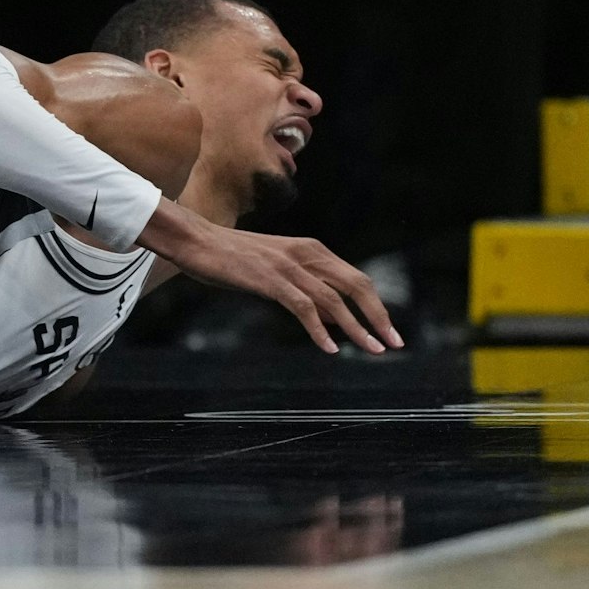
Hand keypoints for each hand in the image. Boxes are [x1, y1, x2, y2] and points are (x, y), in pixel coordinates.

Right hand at [137, 201, 403, 354]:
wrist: (194, 239)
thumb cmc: (228, 254)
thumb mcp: (274, 264)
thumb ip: (303, 282)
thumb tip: (330, 315)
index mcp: (310, 248)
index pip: (356, 278)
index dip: (376, 305)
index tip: (388, 329)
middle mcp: (305, 253)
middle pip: (356, 286)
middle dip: (378, 317)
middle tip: (394, 344)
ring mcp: (288, 266)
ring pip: (334, 300)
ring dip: (357, 328)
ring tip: (372, 350)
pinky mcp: (269, 279)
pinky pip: (303, 308)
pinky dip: (319, 330)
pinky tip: (329, 348)